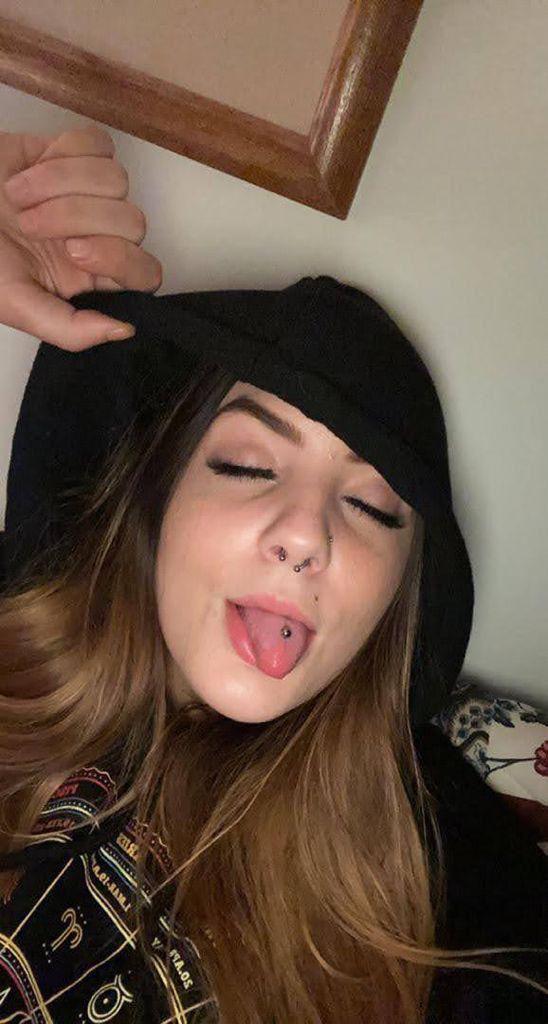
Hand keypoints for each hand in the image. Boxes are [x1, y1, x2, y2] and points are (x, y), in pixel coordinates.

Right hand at [0, 124, 162, 348]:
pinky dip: (62, 155)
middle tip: (28, 223)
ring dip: (61, 185)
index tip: (75, 251)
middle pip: (133, 223)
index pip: (145, 273)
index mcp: (89, 277)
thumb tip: (126, 331)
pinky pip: (97, 145)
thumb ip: (68, 329)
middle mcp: (95, 235)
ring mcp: (86, 193)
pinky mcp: (70, 152)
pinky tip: (29, 169)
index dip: (121, 259)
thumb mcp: (13, 302)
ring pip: (117, 181)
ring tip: (17, 197)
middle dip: (78, 217)